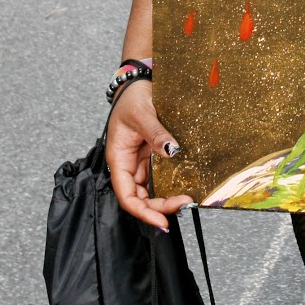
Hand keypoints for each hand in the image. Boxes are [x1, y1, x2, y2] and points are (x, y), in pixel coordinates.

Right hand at [104, 82, 193, 229]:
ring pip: (150, 190)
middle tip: (183, 205)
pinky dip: (169, 186)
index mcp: (118, 158)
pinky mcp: (151, 157)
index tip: (162, 220)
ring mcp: (140, 162)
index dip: (143, 211)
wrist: (138, 84)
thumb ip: (156, 133)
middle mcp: (128, 164)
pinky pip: (158, 177)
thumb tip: (171, 151)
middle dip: (159, 207)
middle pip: (140, 197)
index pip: (127, 196)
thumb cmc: (132, 98)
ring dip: (165, 199)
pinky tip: (183, 188)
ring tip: (185, 201)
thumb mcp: (142, 114)